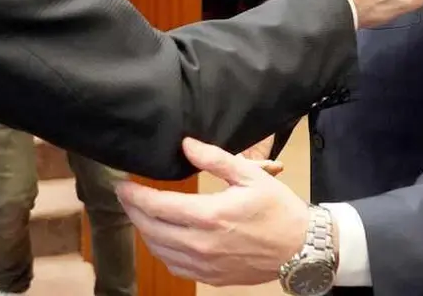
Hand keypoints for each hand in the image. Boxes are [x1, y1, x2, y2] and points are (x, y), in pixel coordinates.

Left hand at [116, 138, 309, 285]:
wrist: (301, 247)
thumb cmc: (278, 208)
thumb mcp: (250, 174)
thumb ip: (214, 158)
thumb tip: (185, 144)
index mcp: (210, 215)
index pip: (157, 206)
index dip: (134, 195)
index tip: (122, 184)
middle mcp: (202, 244)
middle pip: (150, 228)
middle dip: (132, 210)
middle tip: (125, 195)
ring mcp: (205, 264)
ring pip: (158, 249)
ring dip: (143, 230)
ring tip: (139, 212)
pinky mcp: (211, 277)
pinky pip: (174, 266)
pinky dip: (160, 250)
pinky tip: (160, 237)